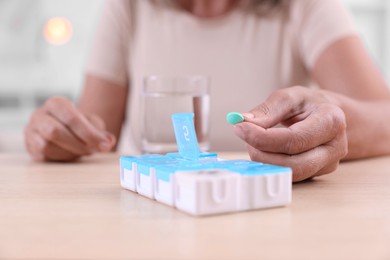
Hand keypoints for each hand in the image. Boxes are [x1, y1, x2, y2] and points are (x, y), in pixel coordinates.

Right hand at [24, 96, 115, 161]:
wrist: (63, 128)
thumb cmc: (78, 125)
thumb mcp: (92, 124)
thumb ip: (101, 133)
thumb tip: (109, 141)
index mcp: (56, 104)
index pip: (71, 118)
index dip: (89, 134)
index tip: (105, 145)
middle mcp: (39, 115)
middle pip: (55, 131)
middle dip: (78, 144)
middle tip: (94, 150)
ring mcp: (31, 131)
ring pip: (46, 145)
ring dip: (69, 152)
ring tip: (84, 151)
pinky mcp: (29, 146)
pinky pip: (43, 155)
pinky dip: (61, 158)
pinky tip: (72, 154)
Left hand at [232, 86, 347, 181]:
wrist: (330, 115)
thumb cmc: (309, 104)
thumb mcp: (290, 96)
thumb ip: (267, 109)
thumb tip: (244, 121)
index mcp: (331, 121)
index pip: (293, 139)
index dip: (263, 138)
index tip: (240, 128)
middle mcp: (334, 147)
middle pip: (293, 164)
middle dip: (262, 154)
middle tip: (244, 136)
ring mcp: (328, 164)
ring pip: (291, 174)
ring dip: (265, 161)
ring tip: (254, 141)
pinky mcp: (317, 174)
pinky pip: (290, 176)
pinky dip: (271, 165)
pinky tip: (264, 150)